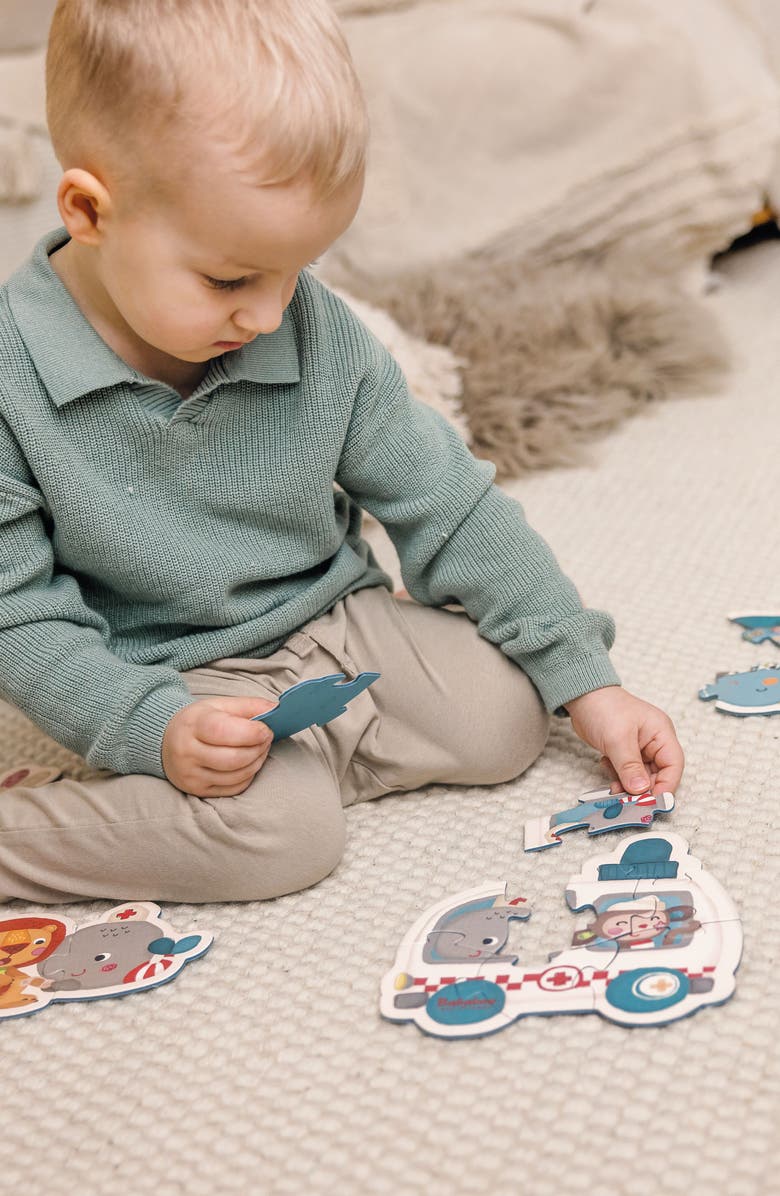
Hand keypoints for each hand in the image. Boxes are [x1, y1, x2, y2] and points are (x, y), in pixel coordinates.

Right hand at [162, 696, 277, 796]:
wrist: (166, 741)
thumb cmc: (199, 721)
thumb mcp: (220, 705)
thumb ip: (250, 705)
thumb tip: (278, 709)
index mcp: (192, 725)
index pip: (223, 731)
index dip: (251, 732)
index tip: (266, 729)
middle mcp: (187, 752)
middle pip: (234, 758)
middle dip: (258, 749)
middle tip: (267, 739)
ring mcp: (191, 775)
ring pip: (236, 775)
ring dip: (257, 762)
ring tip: (260, 749)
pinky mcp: (198, 790)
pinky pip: (234, 788)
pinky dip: (248, 775)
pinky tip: (248, 763)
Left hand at [564, 686, 683, 795]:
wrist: (581, 696)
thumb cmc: (603, 707)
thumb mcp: (617, 739)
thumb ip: (630, 766)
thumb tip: (641, 790)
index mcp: (661, 733)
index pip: (673, 765)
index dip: (666, 785)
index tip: (654, 802)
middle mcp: (654, 742)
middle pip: (658, 774)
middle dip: (644, 789)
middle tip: (630, 802)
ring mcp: (640, 748)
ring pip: (641, 776)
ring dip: (629, 785)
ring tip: (615, 789)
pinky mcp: (625, 752)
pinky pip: (627, 772)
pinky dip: (619, 777)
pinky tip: (607, 768)